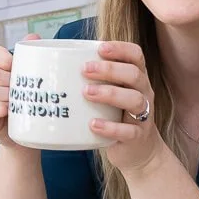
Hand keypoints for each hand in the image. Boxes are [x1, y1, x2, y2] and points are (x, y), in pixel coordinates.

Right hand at [0, 35, 39, 147]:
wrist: (26, 128)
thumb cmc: (23, 98)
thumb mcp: (26, 75)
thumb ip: (28, 55)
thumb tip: (33, 37)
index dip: (2, 56)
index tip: (15, 66)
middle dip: (10, 81)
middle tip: (21, 89)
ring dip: (8, 96)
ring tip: (18, 101)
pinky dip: (1, 109)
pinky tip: (10, 111)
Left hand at [83, 41, 163, 176]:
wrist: (138, 152)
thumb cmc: (116, 116)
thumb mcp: (110, 95)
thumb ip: (93, 79)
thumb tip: (54, 61)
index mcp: (136, 79)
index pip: (136, 56)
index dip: (121, 49)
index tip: (100, 47)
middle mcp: (143, 93)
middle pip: (134, 74)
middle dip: (110, 69)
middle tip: (85, 69)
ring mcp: (143, 116)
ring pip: (134, 100)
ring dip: (110, 93)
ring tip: (86, 93)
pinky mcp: (137, 137)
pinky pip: (129, 131)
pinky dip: (111, 127)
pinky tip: (93, 124)